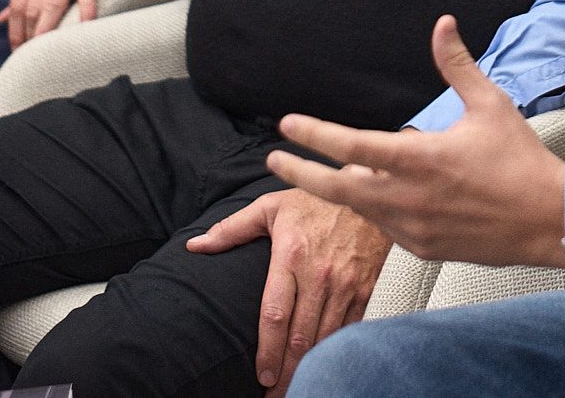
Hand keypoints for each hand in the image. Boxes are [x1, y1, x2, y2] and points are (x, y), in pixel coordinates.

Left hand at [0, 0, 134, 49]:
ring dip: (46, 31)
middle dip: (29, 37)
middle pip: (31, 10)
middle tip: (34, 59)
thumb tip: (0, 20)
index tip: (18, 51)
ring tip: (47, 52)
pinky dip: (84, 15)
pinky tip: (83, 30)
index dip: (14, 31)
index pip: (17, 6)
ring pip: (50, 6)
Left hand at [187, 188, 390, 394]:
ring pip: (324, 338)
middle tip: (274, 394)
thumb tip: (196, 245)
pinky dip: (335, 351)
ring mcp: (345, 284)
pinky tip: (323, 366)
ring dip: (308, 368)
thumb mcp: (270, 207)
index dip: (267, 351)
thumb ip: (231, 229)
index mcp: (291, 256)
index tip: (260, 376)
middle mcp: (319, 274)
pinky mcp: (365, 288)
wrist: (368, 187)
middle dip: (285, 371)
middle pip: (299, 336)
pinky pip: (349, 329)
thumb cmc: (317, 199)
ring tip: (295, 388)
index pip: (275, 315)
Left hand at [267, 16, 564, 270]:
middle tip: (275, 161)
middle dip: (300, 174)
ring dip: (343, 190)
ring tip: (330, 173)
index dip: (314, 134)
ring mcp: (414, 229)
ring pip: (361, 209)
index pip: (351, 146)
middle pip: (337, 189)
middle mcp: (409, 198)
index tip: (288, 124)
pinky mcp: (424, 249)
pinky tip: (380, 195)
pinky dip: (376, 210)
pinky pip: (386, 228)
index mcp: (420, 159)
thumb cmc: (521, 161)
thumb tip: (442, 25)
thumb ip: (456, 65)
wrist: (550, 220)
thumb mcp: (490, 104)